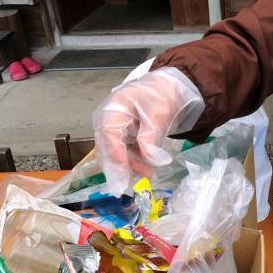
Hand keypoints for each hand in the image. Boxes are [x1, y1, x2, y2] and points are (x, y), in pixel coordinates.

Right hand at [93, 68, 203, 194]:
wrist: (166, 87)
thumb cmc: (161, 95)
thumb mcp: (159, 113)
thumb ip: (151, 135)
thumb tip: (149, 159)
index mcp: (114, 107)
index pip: (109, 134)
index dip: (116, 155)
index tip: (124, 172)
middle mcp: (107, 118)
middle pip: (106, 146)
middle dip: (119, 166)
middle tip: (129, 184)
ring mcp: (112, 127)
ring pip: (113, 152)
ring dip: (128, 166)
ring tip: (148, 174)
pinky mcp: (120, 134)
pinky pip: (122, 151)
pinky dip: (131, 161)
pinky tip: (145, 168)